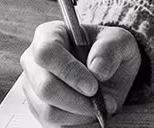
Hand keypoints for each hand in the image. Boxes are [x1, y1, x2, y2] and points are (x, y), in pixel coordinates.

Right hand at [19, 20, 142, 125]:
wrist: (108, 72)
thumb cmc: (108, 51)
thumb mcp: (120, 41)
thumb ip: (110, 48)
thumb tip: (97, 69)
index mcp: (48, 35)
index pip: (47, 53)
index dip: (69, 71)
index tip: (92, 86)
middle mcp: (34, 61)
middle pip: (45, 87)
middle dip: (77, 100)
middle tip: (100, 100)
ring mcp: (33, 87)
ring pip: (48, 110)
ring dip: (79, 114)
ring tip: (99, 106)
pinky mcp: (38, 109)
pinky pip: (52, 123)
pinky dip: (75, 122)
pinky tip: (89, 112)